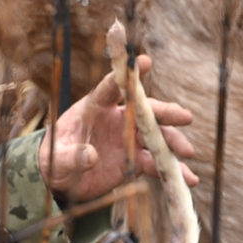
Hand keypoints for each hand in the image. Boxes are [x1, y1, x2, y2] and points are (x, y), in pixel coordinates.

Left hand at [39, 54, 199, 206]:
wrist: (60, 181)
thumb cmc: (54, 159)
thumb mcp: (57, 159)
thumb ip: (71, 156)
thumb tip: (91, 155)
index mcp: (94, 108)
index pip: (112, 87)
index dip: (129, 75)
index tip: (145, 61)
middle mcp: (116, 119)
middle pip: (144, 111)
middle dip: (165, 113)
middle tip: (185, 117)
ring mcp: (127, 140)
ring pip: (156, 136)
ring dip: (173, 142)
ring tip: (187, 152)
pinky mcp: (133, 161)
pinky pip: (156, 163)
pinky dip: (172, 170)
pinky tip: (188, 179)